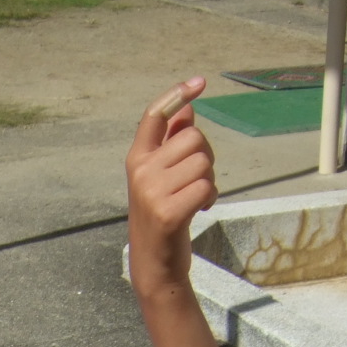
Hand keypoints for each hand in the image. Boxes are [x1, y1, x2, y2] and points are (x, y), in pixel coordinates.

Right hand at [126, 77, 215, 296]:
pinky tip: (200, 210)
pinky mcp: (168, 212)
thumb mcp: (161, 178)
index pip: (155, 116)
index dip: (178, 94)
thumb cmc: (161, 217)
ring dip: (210, 180)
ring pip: (203, 162)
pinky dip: (210, 197)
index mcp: (136, 159)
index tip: (199, 82)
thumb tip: (187, 109)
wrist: (153, 264)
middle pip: (193, 138)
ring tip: (196, 198)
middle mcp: (140, 171)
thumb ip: (171, 144)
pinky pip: (206, 186)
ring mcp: (152, 192)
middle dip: (206, 156)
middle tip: (196, 180)